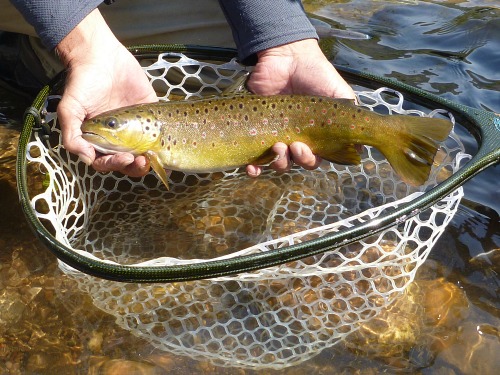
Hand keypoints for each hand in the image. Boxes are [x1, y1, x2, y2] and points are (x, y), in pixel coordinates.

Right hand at [56, 9, 157, 176]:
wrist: (100, 55)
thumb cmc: (82, 81)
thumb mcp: (70, 108)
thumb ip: (72, 135)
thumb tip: (86, 158)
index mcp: (97, 139)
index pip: (106, 161)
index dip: (115, 164)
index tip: (126, 158)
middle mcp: (116, 137)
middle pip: (128, 162)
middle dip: (136, 166)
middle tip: (143, 161)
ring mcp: (135, 127)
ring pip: (144, 152)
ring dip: (151, 160)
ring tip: (157, 159)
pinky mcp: (150, 113)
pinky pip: (160, 132)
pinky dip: (166, 145)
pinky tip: (171, 153)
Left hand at [246, 38, 355, 176]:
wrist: (286, 55)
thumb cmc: (316, 74)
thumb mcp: (339, 94)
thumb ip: (350, 118)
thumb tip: (361, 148)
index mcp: (315, 134)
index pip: (315, 159)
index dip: (311, 161)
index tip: (307, 150)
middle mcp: (296, 136)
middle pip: (296, 162)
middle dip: (297, 159)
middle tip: (295, 146)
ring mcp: (275, 133)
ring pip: (277, 161)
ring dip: (278, 162)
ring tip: (277, 147)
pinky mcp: (256, 128)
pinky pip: (254, 156)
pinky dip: (253, 168)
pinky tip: (252, 168)